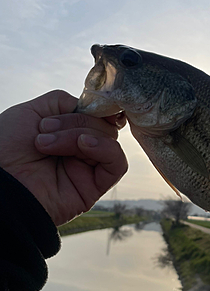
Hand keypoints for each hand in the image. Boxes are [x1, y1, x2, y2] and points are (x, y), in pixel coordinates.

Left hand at [0, 90, 126, 225]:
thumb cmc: (5, 148)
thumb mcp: (33, 111)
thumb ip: (65, 102)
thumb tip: (95, 107)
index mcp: (68, 133)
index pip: (97, 116)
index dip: (97, 108)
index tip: (88, 104)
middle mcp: (80, 151)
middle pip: (102, 126)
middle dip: (76, 122)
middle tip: (44, 130)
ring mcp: (88, 169)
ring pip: (109, 141)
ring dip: (79, 135)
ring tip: (48, 144)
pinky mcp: (94, 188)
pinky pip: (117, 164)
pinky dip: (105, 148)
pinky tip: (83, 145)